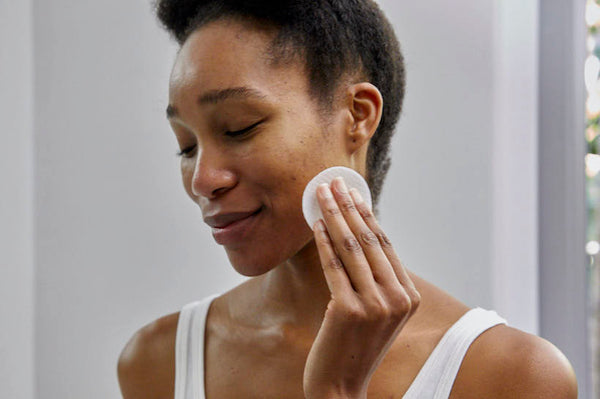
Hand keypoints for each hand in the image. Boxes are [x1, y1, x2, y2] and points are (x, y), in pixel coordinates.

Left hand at [303, 177, 419, 398]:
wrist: (341, 386)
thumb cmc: (354, 345)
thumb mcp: (376, 310)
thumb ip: (375, 279)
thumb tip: (357, 234)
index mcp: (409, 296)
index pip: (385, 245)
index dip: (367, 215)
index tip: (353, 192)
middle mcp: (398, 298)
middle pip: (370, 240)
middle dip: (348, 206)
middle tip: (333, 182)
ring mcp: (376, 305)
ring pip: (352, 247)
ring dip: (334, 216)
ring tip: (321, 194)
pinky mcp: (350, 309)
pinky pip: (334, 266)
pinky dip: (323, 241)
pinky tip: (315, 224)